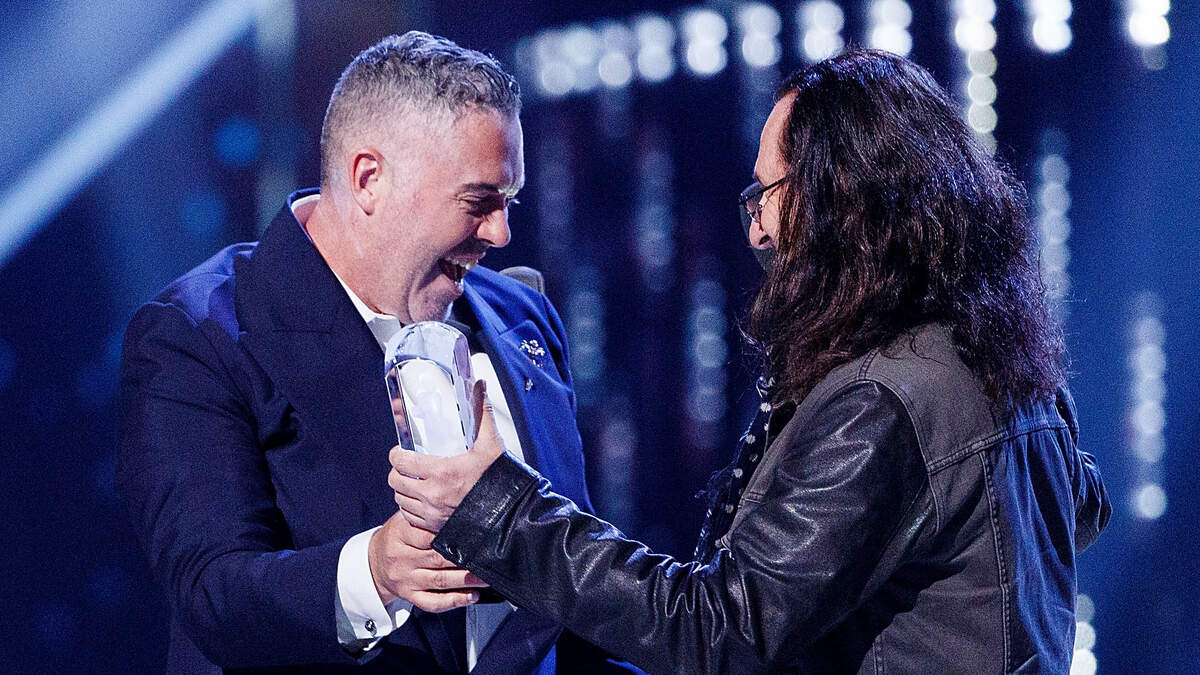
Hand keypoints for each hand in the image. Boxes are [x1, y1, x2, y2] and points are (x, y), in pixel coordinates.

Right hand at [367, 509, 487, 611]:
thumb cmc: (396, 538)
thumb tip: (456, 508)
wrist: (373, 563)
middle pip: (437, 559)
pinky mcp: (411, 596)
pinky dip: (454, 601)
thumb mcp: (402, 520)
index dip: (451, 534)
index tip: (473, 533)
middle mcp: (402, 559)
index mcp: (399, 535)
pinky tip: (472, 596)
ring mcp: (406, 580)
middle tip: (487, 555)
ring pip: (439, 581)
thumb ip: (423, 516)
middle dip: (465, 558)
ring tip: (486, 577)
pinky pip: (433, 602)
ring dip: (466, 580)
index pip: (427, 535)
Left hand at [388, 379, 506, 532]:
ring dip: (403, 490)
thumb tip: (480, 385)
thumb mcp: (492, 445)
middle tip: (406, 466)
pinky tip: (421, 500)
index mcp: (441, 472)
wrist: (511, 516)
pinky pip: (410, 517)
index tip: (401, 451)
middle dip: (397, 471)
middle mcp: (432, 495)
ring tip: (413, 482)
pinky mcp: (435, 528)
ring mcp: (432, 514)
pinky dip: (410, 508)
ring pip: (400, 500)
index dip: (397, 454)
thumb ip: (482, 413)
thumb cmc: (501, 481)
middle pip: (395, 481)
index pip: (401, 462)